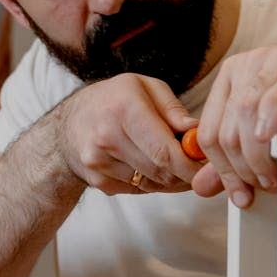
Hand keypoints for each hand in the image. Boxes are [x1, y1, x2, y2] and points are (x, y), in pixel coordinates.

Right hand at [57, 73, 203, 194]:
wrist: (69, 124)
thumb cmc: (113, 100)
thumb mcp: (145, 87)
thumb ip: (174, 110)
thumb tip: (197, 134)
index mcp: (123, 108)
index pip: (165, 151)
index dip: (191, 165)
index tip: (208, 166)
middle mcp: (106, 137)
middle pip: (161, 171)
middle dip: (186, 173)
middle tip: (199, 166)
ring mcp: (99, 163)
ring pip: (152, 183)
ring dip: (171, 179)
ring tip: (176, 163)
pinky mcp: (99, 181)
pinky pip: (139, 189)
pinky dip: (153, 182)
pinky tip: (152, 166)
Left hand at [192, 36, 276, 206]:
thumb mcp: (273, 126)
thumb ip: (236, 155)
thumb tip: (202, 187)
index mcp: (233, 77)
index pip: (208, 132)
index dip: (221, 170)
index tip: (240, 194)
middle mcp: (248, 65)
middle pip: (226, 129)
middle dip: (239, 169)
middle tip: (261, 188)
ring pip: (246, 115)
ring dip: (257, 156)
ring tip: (272, 177)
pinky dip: (269, 119)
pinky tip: (269, 139)